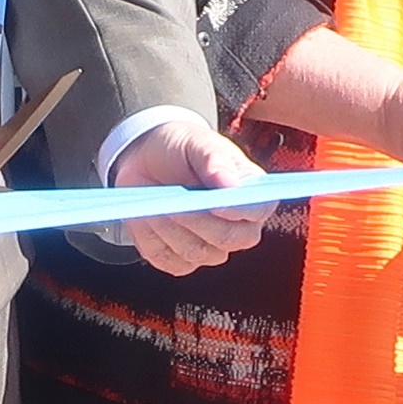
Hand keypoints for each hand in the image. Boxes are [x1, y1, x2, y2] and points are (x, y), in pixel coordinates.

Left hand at [109, 116, 268, 273]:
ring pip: (195, 252)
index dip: (239, 210)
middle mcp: (238, 227)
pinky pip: (168, 260)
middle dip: (197, 221)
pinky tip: (144, 217)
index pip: (258, 209)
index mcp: (251, 194)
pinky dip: (152, 239)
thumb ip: (214, 160)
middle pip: (228, 239)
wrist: (147, 162)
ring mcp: (211, 248)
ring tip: (154, 203)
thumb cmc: (181, 150)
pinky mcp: (181, 260)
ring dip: (170, 228)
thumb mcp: (197, 143)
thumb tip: (230, 185)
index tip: (216, 203)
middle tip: (174, 202)